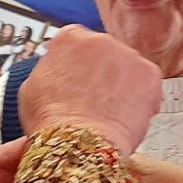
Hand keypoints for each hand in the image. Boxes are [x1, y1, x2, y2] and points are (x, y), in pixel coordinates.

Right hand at [20, 25, 161, 154]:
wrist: (78, 144)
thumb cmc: (52, 122)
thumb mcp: (32, 87)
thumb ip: (49, 69)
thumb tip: (55, 73)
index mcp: (69, 38)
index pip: (79, 43)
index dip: (80, 66)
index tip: (81, 80)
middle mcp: (100, 39)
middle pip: (106, 55)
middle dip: (103, 76)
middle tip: (96, 101)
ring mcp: (127, 55)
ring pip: (128, 70)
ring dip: (123, 87)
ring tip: (110, 113)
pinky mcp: (149, 74)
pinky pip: (148, 86)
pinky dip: (142, 100)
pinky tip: (125, 117)